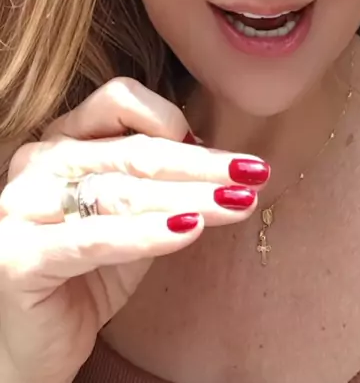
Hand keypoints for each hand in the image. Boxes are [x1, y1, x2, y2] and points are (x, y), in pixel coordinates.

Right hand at [0, 78, 268, 382]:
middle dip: (201, 164)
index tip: (227, 153)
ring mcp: (22, 205)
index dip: (177, 120)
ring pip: (120, 190)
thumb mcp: (129, 217)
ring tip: (235, 202)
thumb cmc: (85, 272)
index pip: (120, 100)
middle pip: (132, 150)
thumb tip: (221, 164)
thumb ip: (158, 185)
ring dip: (188, 197)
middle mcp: (38, 160)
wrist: (32, 343)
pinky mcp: (19, 255)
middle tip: (252, 174)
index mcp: (62, 137)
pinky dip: (147, 233)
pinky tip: (189, 229)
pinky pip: (96, 238)